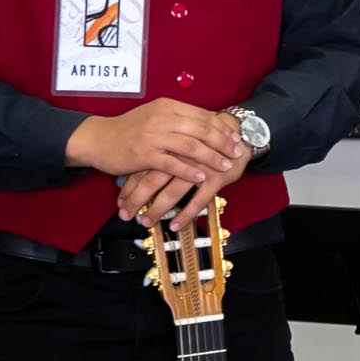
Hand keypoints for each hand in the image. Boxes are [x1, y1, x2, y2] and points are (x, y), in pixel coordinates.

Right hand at [67, 99, 243, 182]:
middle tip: (237, 153)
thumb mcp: (156, 116)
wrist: (98, 138)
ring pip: (190, 146)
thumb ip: (179, 118)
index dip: (222, 128)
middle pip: (201, 129)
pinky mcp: (143, 154)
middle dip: (223, 143)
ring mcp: (152, 136)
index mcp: (168, 107)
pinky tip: (201, 177)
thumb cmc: (130, 129)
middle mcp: (162, 118)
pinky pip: (172, 164)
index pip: (203, 115)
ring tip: (225, 166)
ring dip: (211, 157)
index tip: (236, 138)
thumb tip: (208, 123)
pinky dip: (189, 171)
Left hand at [118, 147, 252, 230]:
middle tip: (127, 215)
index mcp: (169, 147)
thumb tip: (135, 175)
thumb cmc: (206, 142)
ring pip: (173, 192)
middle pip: (152, 180)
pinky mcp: (216, 177)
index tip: (121, 203)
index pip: (143, 169)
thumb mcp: (181, 143)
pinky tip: (175, 225)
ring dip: (157, 209)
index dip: (130, 187)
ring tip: (147, 222)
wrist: (239, 135)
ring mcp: (199, 168)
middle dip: (137, 200)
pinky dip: (186, 214)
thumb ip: (161, 156)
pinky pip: (199, 200)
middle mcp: (181, 157)